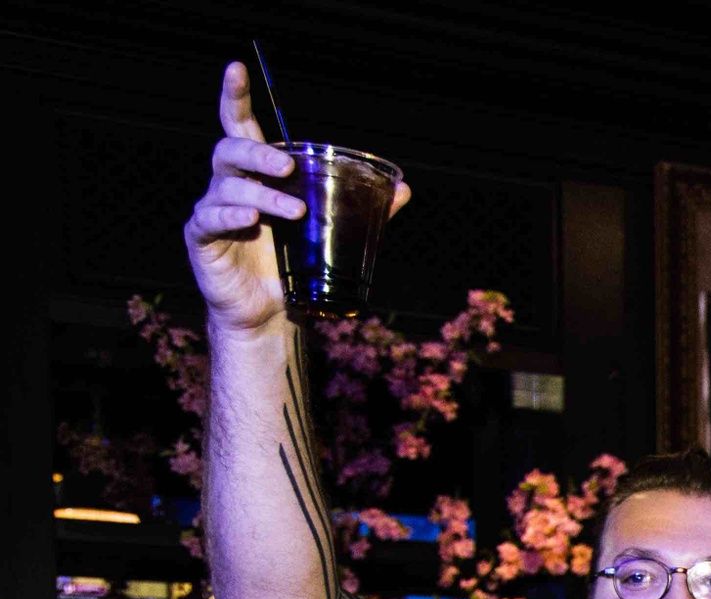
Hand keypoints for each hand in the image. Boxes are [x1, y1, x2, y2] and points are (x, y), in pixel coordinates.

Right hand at [186, 63, 410, 338]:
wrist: (271, 314)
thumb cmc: (295, 266)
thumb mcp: (330, 232)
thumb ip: (361, 207)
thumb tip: (403, 189)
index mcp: (257, 176)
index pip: (240, 126)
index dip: (236, 96)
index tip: (237, 68)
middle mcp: (230, 186)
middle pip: (230, 150)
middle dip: (258, 153)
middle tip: (287, 166)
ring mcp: (212, 211)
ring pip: (227, 187)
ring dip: (262, 195)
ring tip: (294, 212)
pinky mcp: (202, 240)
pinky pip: (208, 219)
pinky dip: (229, 217)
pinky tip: (249, 221)